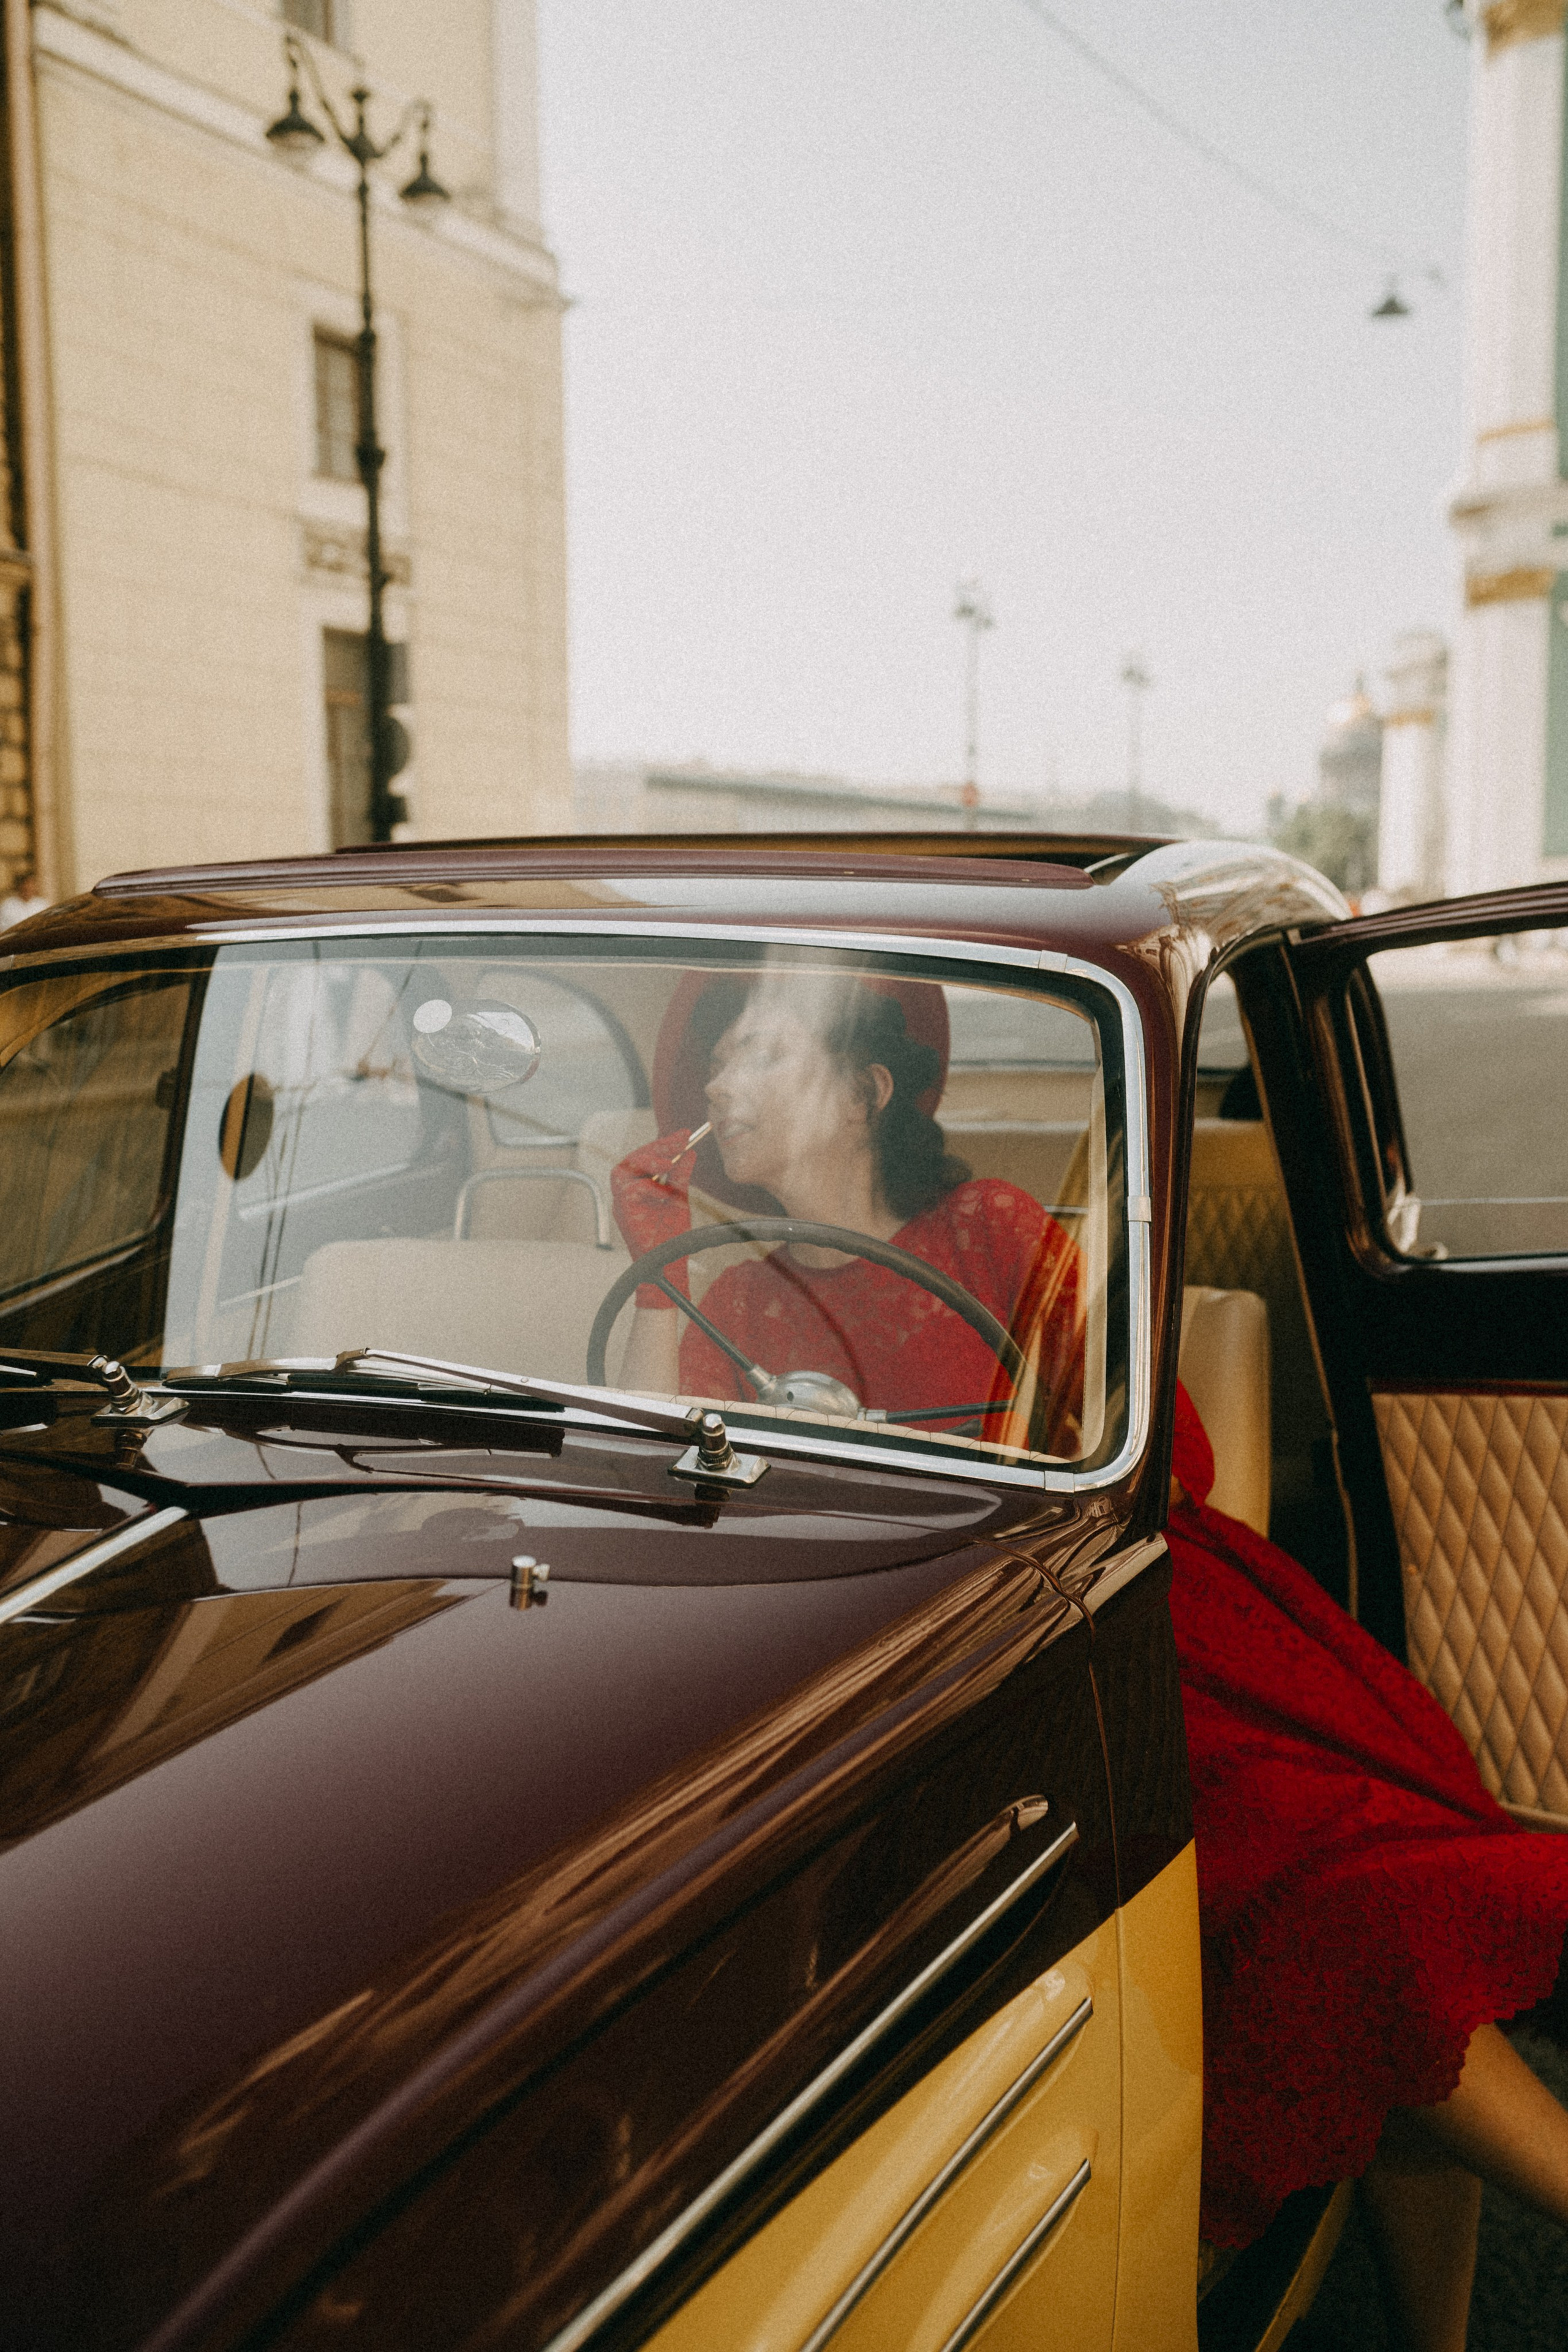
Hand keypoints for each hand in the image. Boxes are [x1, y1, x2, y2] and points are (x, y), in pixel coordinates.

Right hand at [611, 1131, 697, 1307]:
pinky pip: (628, 1190)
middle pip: (632, 1158)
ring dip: (649, 1160)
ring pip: (624, 1169)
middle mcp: (626, 1192)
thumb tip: (690, 1152)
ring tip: (670, 1161)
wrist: (669, 1263)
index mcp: (639, 1187)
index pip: (646, 1158)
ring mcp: (621, 1203)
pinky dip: (648, 1187)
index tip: (685, 1134)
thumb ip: (682, 1176)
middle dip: (657, 1146)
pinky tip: (664, 1191)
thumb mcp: (680, 1198)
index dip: (663, 1143)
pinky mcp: (621, 1212)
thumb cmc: (672, 1235)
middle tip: (681, 1140)